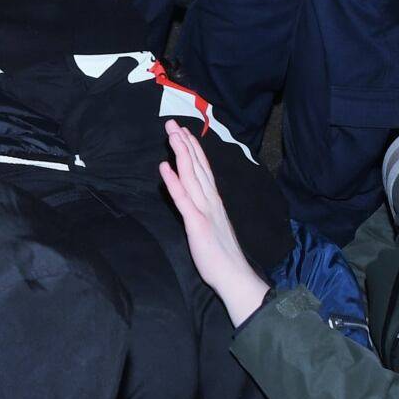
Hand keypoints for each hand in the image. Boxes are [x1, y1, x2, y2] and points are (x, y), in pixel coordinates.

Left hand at [160, 120, 269, 326]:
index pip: (203, 169)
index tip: (184, 132)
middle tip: (173, 123)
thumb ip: (205, 210)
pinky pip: (183, 199)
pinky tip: (164, 167)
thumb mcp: (213, 225)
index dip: (193, 149)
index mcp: (214, 200)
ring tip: (171, 134)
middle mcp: (211, 200)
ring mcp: (205, 210)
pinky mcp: (197, 223)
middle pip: (196, 166)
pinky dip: (173, 181)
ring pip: (191, 175)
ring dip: (180, 153)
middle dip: (184, 143)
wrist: (234, 275)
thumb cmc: (222, 255)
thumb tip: (195, 200)